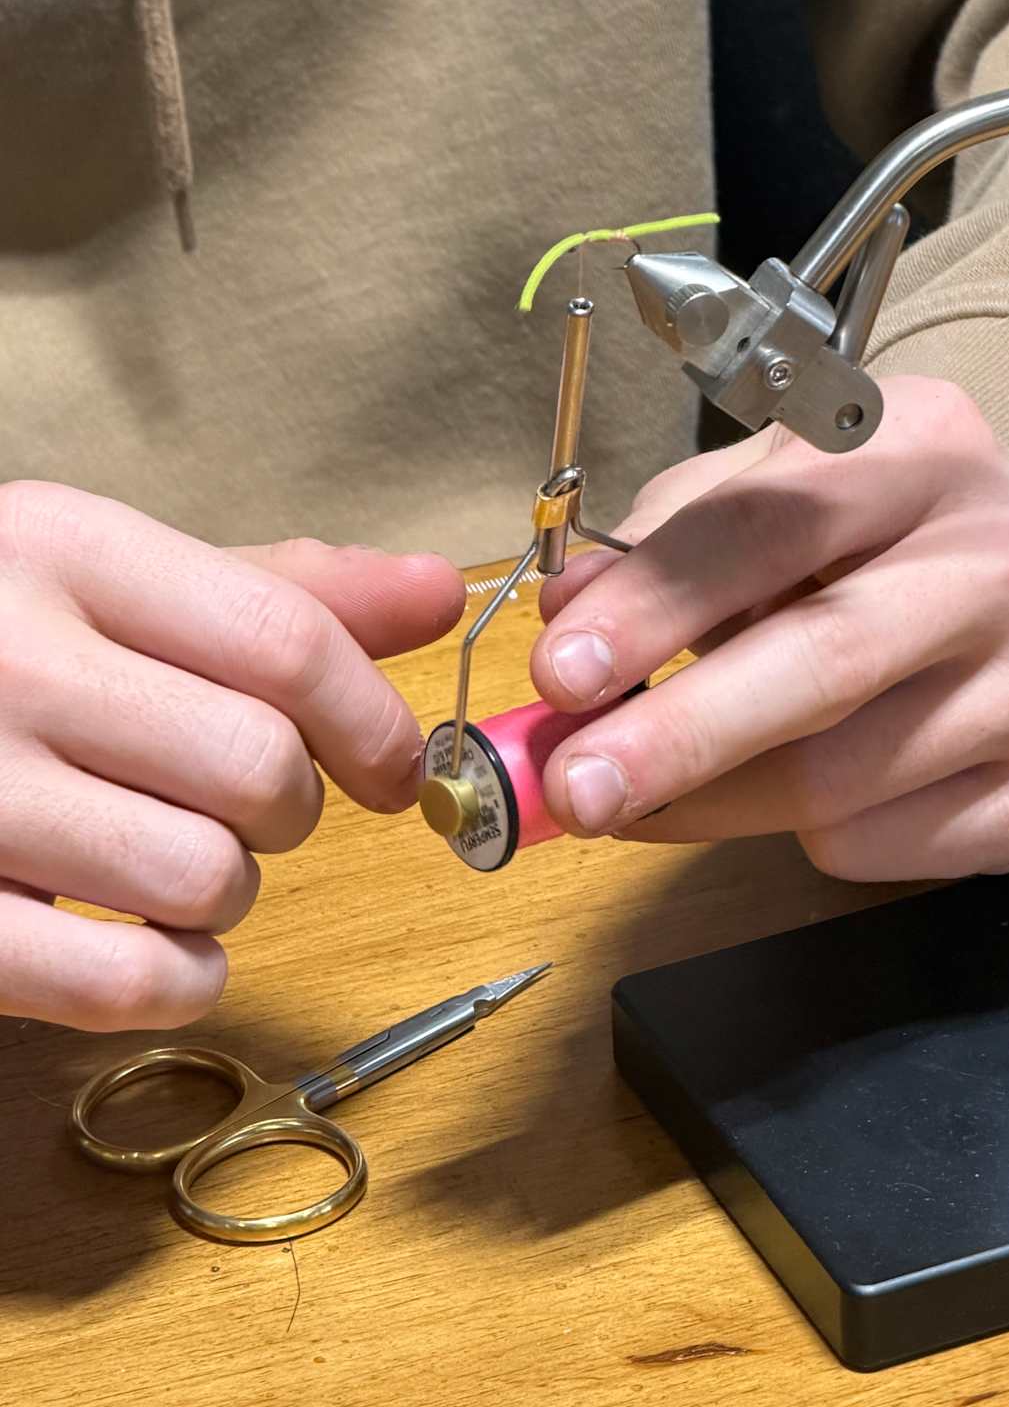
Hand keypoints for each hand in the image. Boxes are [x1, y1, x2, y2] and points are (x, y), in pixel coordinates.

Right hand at [0, 483, 462, 1029]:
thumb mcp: (113, 579)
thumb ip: (280, 589)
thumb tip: (440, 591)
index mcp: (64, 551)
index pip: (286, 641)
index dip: (374, 720)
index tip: (392, 764)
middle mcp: (8, 660)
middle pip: (260, 765)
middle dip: (292, 805)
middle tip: (244, 800)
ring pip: (207, 878)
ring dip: (228, 891)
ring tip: (173, 857)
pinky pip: (128, 984)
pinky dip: (178, 978)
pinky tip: (155, 941)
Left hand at [532, 376, 1008, 881]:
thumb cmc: (863, 538)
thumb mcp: (767, 491)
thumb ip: (666, 541)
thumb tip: (569, 617)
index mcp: (924, 447)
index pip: (771, 526)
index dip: (654, 606)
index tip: (560, 673)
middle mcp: (1006, 556)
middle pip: (823, 662)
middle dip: (678, 737)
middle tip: (575, 790)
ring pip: (839, 780)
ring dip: (713, 803)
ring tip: (649, 794)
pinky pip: (884, 844)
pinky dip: (809, 838)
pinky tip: (800, 794)